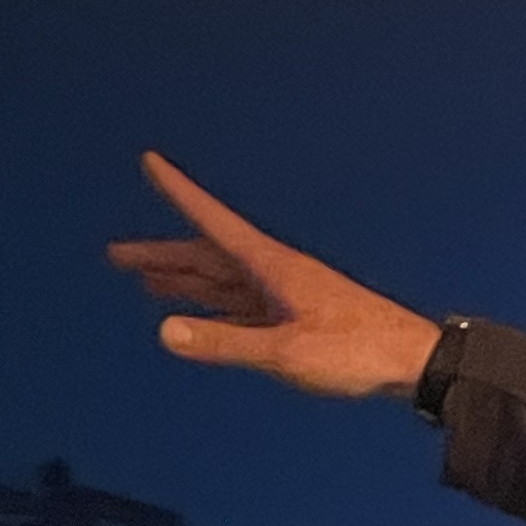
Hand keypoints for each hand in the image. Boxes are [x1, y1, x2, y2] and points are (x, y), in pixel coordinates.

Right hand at [108, 155, 439, 400]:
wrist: (409, 362)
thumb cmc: (356, 352)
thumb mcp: (285, 352)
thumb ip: (224, 343)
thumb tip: (165, 332)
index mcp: (271, 267)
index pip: (213, 221)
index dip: (180, 192)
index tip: (150, 163)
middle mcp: (272, 274)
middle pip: (207, 257)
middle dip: (162, 254)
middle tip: (117, 254)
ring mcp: (281, 298)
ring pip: (220, 283)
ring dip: (183, 280)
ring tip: (144, 279)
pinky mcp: (290, 321)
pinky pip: (237, 309)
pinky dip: (209, 309)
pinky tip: (193, 316)